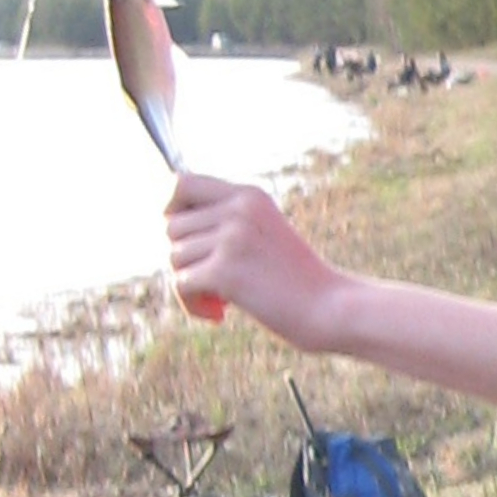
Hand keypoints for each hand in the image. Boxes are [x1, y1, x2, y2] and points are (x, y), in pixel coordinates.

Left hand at [165, 172, 344, 348]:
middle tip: (213, 279)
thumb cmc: (294, 278)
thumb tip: (167, 222)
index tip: (188, 237)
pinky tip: (219, 315)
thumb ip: (225, 222)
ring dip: (191, 283)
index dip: (172, 208)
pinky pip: (182, 284)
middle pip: (172, 226)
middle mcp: (239, 209)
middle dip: (185, 257)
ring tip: (221, 299)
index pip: (181, 182)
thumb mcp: (262, 234)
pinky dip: (193, 306)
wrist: (330, 306)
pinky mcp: (225, 270)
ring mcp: (232, 238)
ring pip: (174, 257)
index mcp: (249, 195)